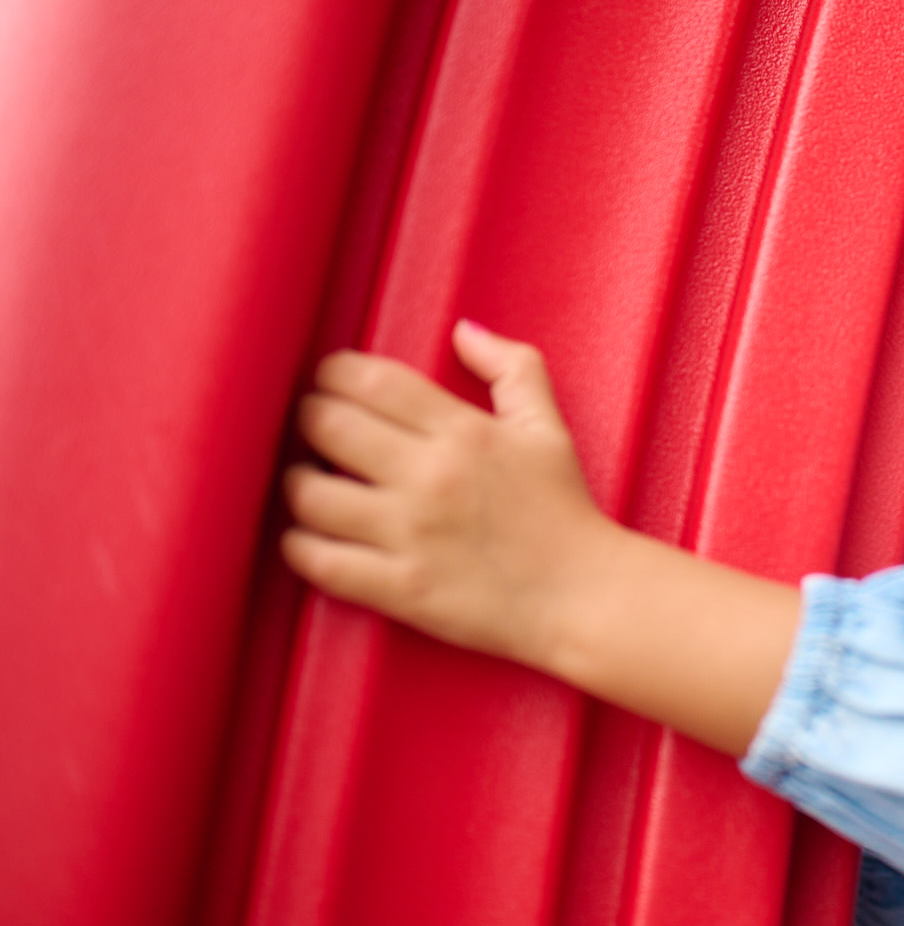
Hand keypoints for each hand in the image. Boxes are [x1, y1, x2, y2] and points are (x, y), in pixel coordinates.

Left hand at [281, 320, 802, 756]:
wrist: (585, 595)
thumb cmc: (565, 511)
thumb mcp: (548, 427)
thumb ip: (512, 367)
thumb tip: (465, 330)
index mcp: (464, 432)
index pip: (371, 381)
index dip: (332, 373)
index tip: (329, 381)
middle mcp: (431, 477)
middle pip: (328, 426)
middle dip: (309, 418)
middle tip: (313, 426)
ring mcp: (412, 535)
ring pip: (311, 495)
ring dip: (297, 483)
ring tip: (309, 481)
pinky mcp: (401, 589)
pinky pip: (320, 563)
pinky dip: (300, 546)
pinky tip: (309, 536)